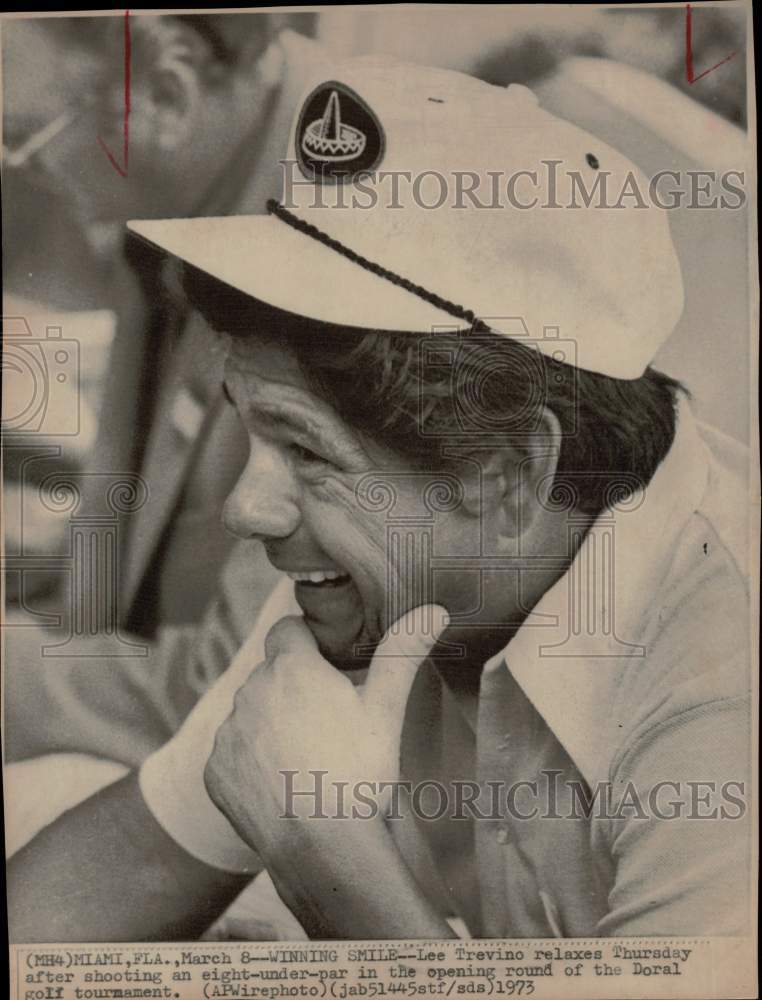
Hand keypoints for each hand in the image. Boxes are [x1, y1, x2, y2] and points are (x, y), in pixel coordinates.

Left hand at [204, 603, 449, 936]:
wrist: (323, 851)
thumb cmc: (359, 774)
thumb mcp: (386, 709)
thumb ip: (403, 652)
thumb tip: (432, 611)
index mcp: (291, 668)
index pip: (289, 629)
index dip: (309, 644)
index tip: (329, 667)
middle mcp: (251, 691)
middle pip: (271, 673)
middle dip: (294, 687)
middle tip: (329, 720)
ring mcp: (229, 733)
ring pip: (251, 712)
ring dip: (271, 722)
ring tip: (308, 756)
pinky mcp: (215, 772)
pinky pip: (233, 753)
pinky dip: (252, 761)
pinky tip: (283, 784)